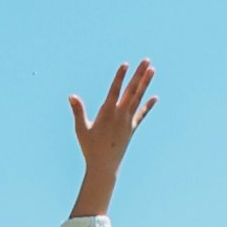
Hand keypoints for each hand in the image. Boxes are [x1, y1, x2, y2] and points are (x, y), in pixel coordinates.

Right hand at [65, 59, 155, 216]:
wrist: (104, 166)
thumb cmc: (89, 147)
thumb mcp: (81, 129)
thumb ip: (78, 111)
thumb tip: (71, 96)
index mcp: (107, 113)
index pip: (115, 91)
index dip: (120, 77)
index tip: (126, 64)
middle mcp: (120, 115)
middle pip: (132, 91)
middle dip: (139, 75)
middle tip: (146, 60)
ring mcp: (128, 121)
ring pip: (138, 98)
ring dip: (145, 84)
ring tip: (152, 70)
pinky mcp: (132, 129)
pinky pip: (141, 114)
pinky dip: (148, 105)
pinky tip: (155, 97)